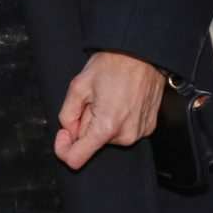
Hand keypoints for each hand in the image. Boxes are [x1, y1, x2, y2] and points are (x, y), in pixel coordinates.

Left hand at [54, 51, 165, 170]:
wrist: (143, 52)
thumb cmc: (113, 64)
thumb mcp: (78, 86)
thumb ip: (67, 115)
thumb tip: (69, 132)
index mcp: (106, 127)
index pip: (75, 159)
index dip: (63, 148)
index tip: (64, 134)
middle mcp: (126, 135)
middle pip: (93, 143)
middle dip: (87, 125)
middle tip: (93, 100)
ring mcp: (140, 132)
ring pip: (108, 137)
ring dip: (103, 121)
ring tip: (109, 97)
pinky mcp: (148, 127)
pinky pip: (124, 130)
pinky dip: (117, 119)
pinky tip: (121, 100)